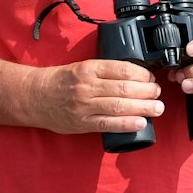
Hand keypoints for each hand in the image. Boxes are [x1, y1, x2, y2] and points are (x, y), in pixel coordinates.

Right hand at [33, 60, 162, 135]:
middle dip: (147, 91)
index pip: (123, 69)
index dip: (142, 74)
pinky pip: (108, 124)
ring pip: (120, 106)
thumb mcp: (82, 67)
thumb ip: (104, 71)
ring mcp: (85, 105)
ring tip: (157, 108)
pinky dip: (126, 124)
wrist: (35, 96)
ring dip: (143, 107)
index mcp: (89, 68)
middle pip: (125, 88)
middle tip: (158, 93)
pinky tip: (140, 122)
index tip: (151, 78)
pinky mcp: (82, 123)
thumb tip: (134, 75)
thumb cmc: (61, 81)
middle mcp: (88, 86)